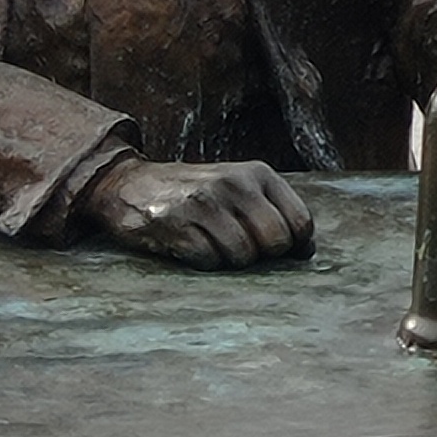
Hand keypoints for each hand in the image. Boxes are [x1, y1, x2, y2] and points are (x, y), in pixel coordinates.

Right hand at [86, 158, 314, 269]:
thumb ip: (273, 211)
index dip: (294, 246)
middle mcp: (234, 183)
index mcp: (257, 174)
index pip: (300, 222)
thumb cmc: (195, 193)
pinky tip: (191, 246)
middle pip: (274, 241)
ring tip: (213, 245)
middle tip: (241, 249)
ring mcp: (204, 202)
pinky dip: (204, 263)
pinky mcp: (175, 223)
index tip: (279, 252)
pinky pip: (208, 261)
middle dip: (262, 256)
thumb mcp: (239, 188)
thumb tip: (307, 251)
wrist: (129, 184)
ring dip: (230, 261)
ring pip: (242, 255)